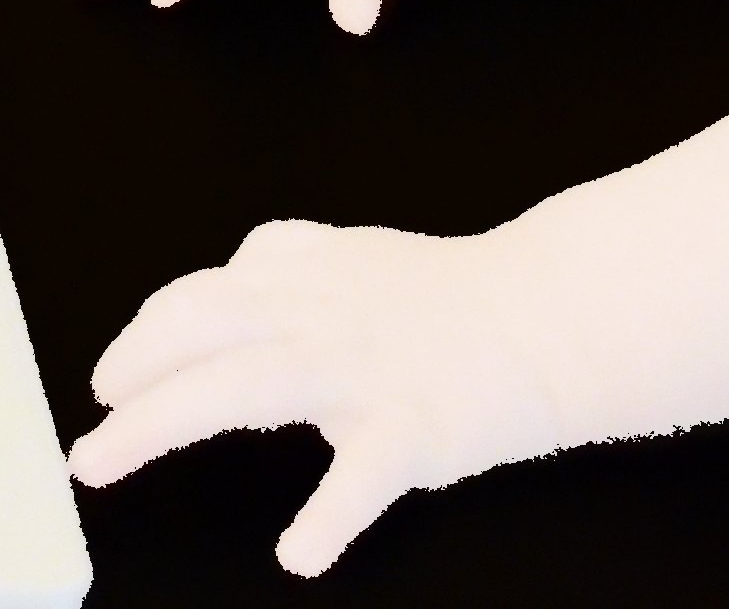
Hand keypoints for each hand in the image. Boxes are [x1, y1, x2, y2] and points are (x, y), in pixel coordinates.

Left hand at [67, 217, 560, 576]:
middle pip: (207, 326)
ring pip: (249, 385)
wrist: (555, 314)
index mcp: (319, 275)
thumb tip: (237, 271)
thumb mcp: (365, 260)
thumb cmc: (460, 301)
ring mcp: (368, 369)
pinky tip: (300, 548)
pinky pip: (359, 477)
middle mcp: (329, 314)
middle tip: (94, 431)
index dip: (148, 330)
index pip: (209, 289)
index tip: (115, 373)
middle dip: (133, 369)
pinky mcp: (412, 428)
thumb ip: (298, 266)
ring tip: (106, 458)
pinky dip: (326, 517)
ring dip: (161, 422)